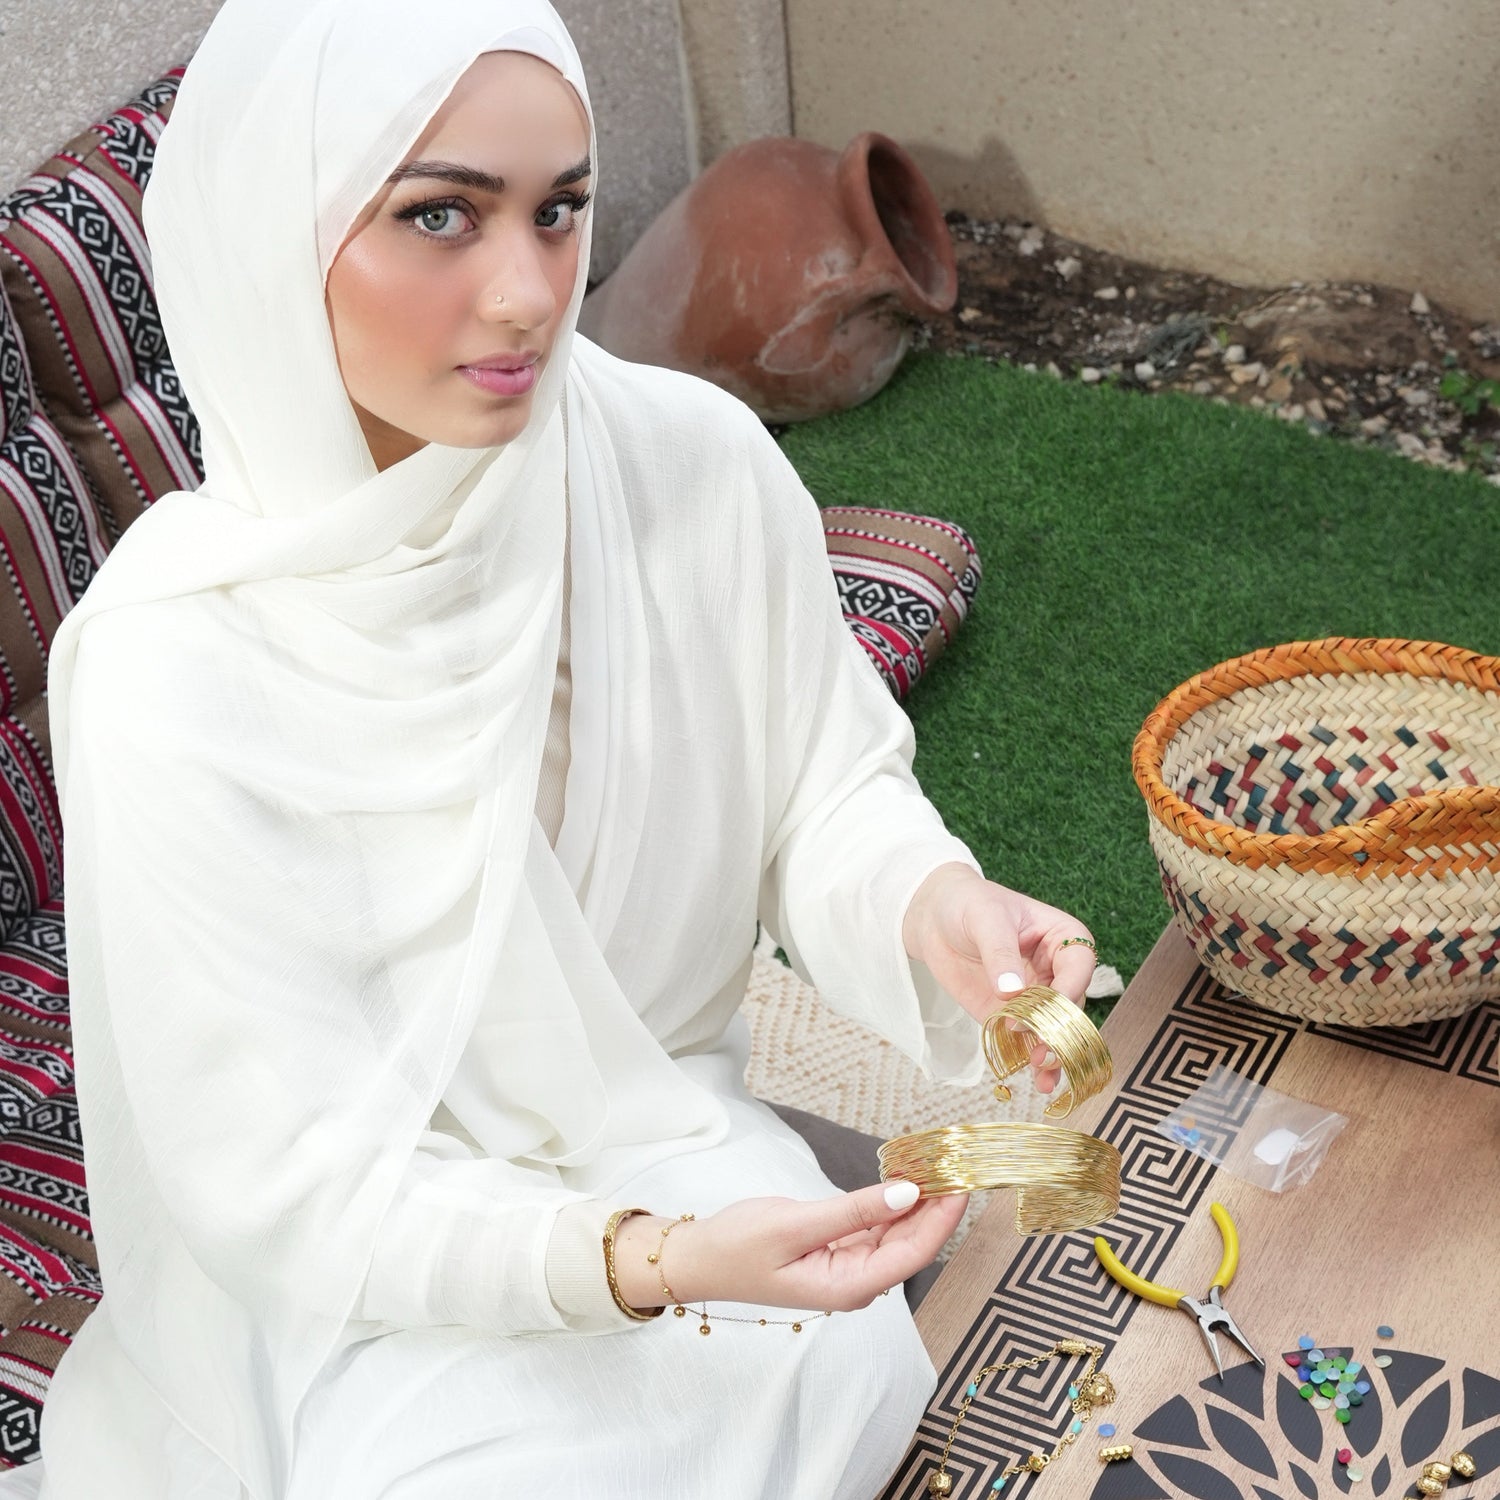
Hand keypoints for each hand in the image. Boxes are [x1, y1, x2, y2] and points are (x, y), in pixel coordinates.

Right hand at [612, 1180, 965, 1312]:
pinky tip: (905, 1179)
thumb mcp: (795, 1224)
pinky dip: (891, 1204)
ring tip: (939, 1164)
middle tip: (958, 1161)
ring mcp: (847, 1269)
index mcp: (849, 1286)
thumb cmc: (739, 1246)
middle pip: (912, 1243)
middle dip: (938, 1206)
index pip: (915, 1251)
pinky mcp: (837, 1253)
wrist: (700, 1259)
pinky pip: (876, 1229)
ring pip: (896, 1234)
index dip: (944, 1217)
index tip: (965, 1180)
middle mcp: (856, 1283)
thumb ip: (854, 1211)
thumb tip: (907, 1194)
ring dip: (918, 1202)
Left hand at [901, 862, 1095, 1093]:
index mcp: (1062, 938)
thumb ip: (1000, 953)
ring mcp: (1035, 997)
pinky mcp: (1011, 1015)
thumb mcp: (985, 918)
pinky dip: (1028, 1059)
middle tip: (1044, 1053)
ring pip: (1053, 1030)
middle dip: (1060, 1031)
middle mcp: (1056, 972)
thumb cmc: (969, 904)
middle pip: (1070, 1005)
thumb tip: (1012, 991)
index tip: (1047, 1006)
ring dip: (1052, 1055)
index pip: (1079, 965)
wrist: (935, 919)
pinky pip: (1025, 1040)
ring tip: (1044, 1078)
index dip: (1070, 988)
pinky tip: (1030, 1079)